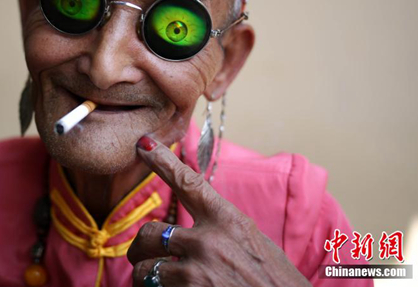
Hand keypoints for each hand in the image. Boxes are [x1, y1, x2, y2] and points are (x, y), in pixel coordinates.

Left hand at [128, 136, 311, 286]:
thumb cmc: (277, 283)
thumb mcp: (254, 246)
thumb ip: (224, 234)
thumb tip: (194, 235)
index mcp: (228, 221)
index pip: (189, 183)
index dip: (163, 162)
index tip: (145, 145)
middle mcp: (208, 240)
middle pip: (150, 232)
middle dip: (141, 247)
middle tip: (142, 258)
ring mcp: (196, 270)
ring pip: (144, 267)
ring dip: (144, 277)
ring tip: (153, 284)